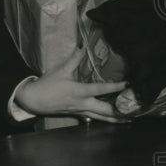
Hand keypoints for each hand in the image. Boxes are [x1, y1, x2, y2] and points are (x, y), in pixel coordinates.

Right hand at [14, 47, 129, 122]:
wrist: (33, 101)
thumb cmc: (47, 85)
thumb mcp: (61, 70)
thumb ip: (75, 59)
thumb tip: (84, 45)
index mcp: (79, 91)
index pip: (100, 90)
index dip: (115, 87)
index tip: (127, 84)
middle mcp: (82, 104)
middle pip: (104, 110)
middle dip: (119, 112)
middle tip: (133, 111)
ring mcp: (81, 111)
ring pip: (101, 118)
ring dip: (115, 119)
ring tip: (128, 120)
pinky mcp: (78, 115)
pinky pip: (95, 118)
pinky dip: (105, 119)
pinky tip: (113, 120)